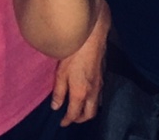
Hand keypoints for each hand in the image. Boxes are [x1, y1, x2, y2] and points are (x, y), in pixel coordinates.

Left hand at [52, 2, 107, 124]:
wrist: (92, 35)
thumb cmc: (74, 52)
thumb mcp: (61, 72)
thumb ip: (58, 92)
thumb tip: (55, 106)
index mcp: (80, 93)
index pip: (75, 114)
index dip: (67, 120)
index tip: (61, 122)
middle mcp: (93, 91)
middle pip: (90, 113)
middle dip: (80, 119)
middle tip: (71, 118)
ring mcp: (100, 82)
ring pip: (97, 104)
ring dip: (88, 109)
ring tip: (79, 107)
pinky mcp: (103, 74)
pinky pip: (100, 94)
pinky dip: (93, 99)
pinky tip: (87, 92)